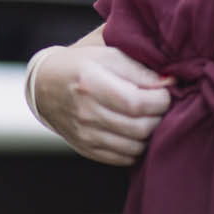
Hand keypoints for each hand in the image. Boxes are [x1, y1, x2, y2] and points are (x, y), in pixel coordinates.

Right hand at [31, 44, 170, 165]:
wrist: (44, 86)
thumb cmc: (79, 66)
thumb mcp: (105, 54)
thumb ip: (138, 69)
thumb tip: (169, 82)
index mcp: (90, 82)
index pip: (138, 103)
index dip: (160, 100)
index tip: (163, 92)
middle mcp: (86, 111)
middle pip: (140, 127)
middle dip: (159, 117)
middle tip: (158, 106)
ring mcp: (85, 134)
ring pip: (135, 147)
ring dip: (149, 134)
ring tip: (146, 118)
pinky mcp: (86, 149)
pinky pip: (124, 158)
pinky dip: (135, 147)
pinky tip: (132, 131)